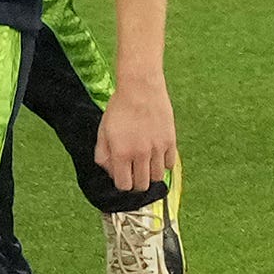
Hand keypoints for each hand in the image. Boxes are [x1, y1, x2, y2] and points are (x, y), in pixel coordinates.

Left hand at [95, 76, 177, 194]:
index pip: (124, 185)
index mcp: (121, 153)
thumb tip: (110, 171)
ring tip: (146, 163)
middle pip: (142, 185)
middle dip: (136, 182)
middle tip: (134, 171)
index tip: (123, 175)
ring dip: (150, 174)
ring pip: (157, 177)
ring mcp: (157, 148)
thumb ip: (103, 155)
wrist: (140, 88)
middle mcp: (141, 154)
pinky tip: (157, 155)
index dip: (122, 183)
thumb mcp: (103, 131)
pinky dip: (164, 164)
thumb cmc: (119, 108)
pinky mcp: (170, 141)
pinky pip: (170, 164)